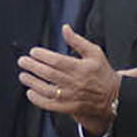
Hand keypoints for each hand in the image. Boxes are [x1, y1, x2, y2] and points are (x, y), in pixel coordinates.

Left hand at [19, 28, 136, 130]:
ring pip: (47, 90)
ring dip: (33, 83)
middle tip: (23, 61)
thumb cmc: (102, 73)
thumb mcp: (94, 52)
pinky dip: (38, 100)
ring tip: (23, 76)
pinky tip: (30, 93)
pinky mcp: (69, 107)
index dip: (43, 56)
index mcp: (80, 68)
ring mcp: (71, 96)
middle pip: (49, 74)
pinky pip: (51, 105)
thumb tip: (65, 28)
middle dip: (33, 67)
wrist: (113, 96)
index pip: (57, 61)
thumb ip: (77, 40)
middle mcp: (74, 82)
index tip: (33, 52)